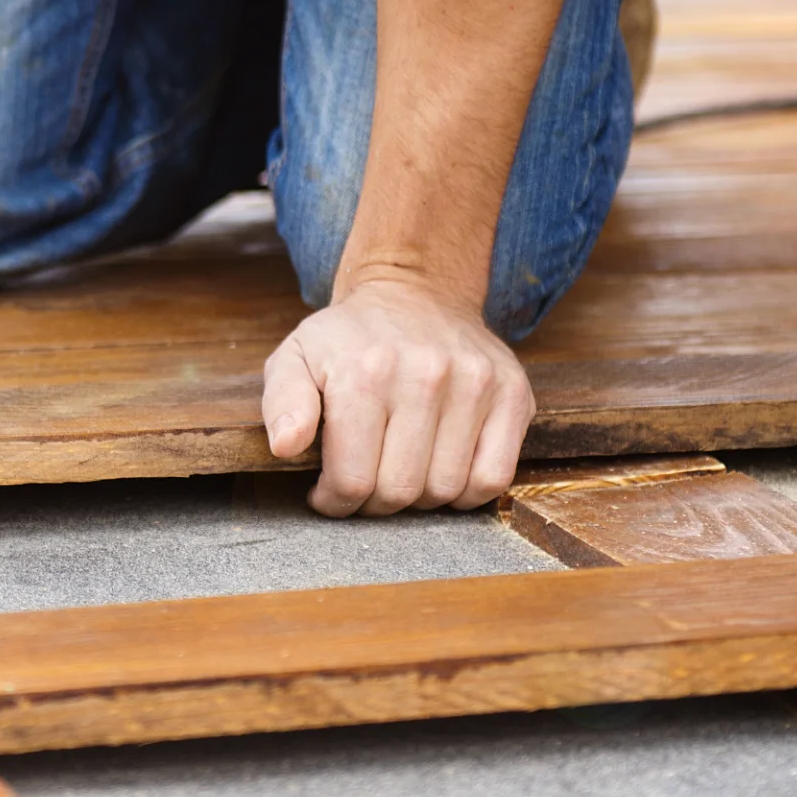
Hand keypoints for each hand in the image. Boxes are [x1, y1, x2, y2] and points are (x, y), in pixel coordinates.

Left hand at [260, 279, 533, 516]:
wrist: (413, 293)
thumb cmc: (348, 339)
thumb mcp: (296, 357)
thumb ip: (283, 403)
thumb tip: (285, 447)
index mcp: (364, 372)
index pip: (352, 479)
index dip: (335, 501)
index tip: (329, 494)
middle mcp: (424, 375)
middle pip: (401, 490)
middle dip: (374, 503)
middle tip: (364, 486)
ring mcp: (475, 383)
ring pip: (447, 490)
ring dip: (419, 498)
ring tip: (399, 472)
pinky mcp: (513, 392)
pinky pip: (494, 477)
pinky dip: (466, 493)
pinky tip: (440, 472)